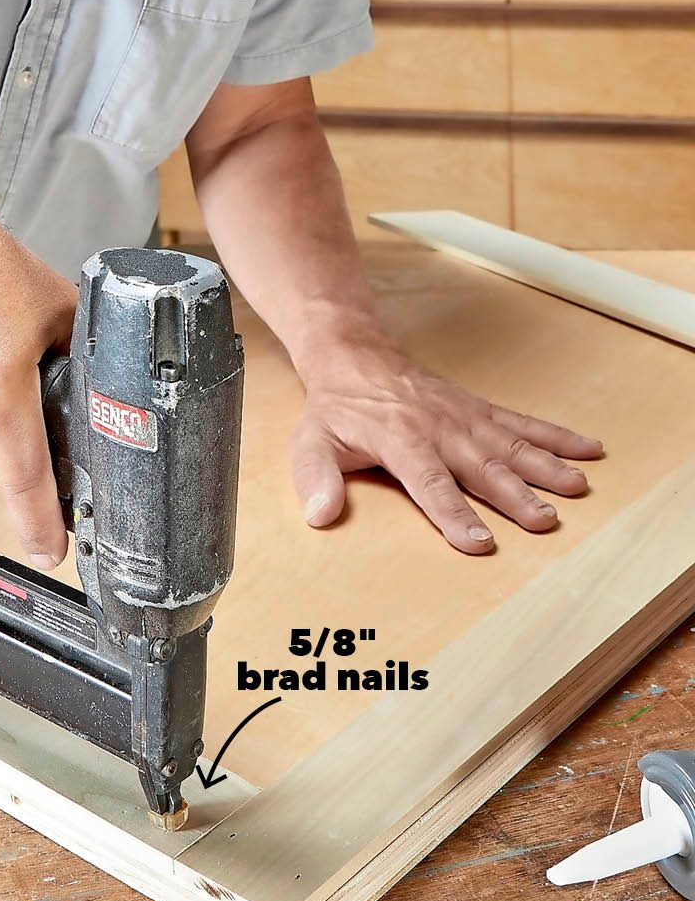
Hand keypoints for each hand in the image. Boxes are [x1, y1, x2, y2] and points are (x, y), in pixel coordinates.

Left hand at [289, 329, 602, 553]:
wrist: (355, 357)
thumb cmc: (335, 409)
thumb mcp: (310, 443)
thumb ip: (314, 479)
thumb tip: (319, 516)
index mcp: (399, 441)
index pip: (429, 484)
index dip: (454, 514)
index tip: (479, 543)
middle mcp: (439, 428)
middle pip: (481, 467)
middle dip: (514, 497)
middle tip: (545, 522)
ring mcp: (463, 417)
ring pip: (510, 444)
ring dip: (545, 467)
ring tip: (577, 489)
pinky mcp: (479, 410)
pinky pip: (522, 422)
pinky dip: (557, 436)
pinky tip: (589, 450)